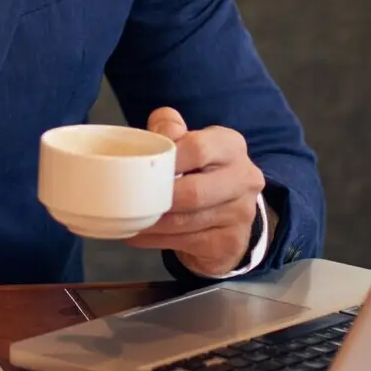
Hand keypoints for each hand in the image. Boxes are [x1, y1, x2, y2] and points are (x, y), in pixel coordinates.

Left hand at [125, 108, 264, 276]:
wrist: (229, 214)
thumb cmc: (199, 169)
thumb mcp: (187, 142)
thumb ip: (169, 128)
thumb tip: (159, 131)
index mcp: (231, 145)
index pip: (198, 148)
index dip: (166, 159)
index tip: (142, 168)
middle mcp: (244, 178)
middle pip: (194, 192)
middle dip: (158, 198)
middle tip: (129, 199)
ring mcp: (241, 213)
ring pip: (187, 221)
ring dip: (152, 222)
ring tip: (126, 218)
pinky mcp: (231, 242)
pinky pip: (187, 242)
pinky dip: (156, 239)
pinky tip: (138, 234)